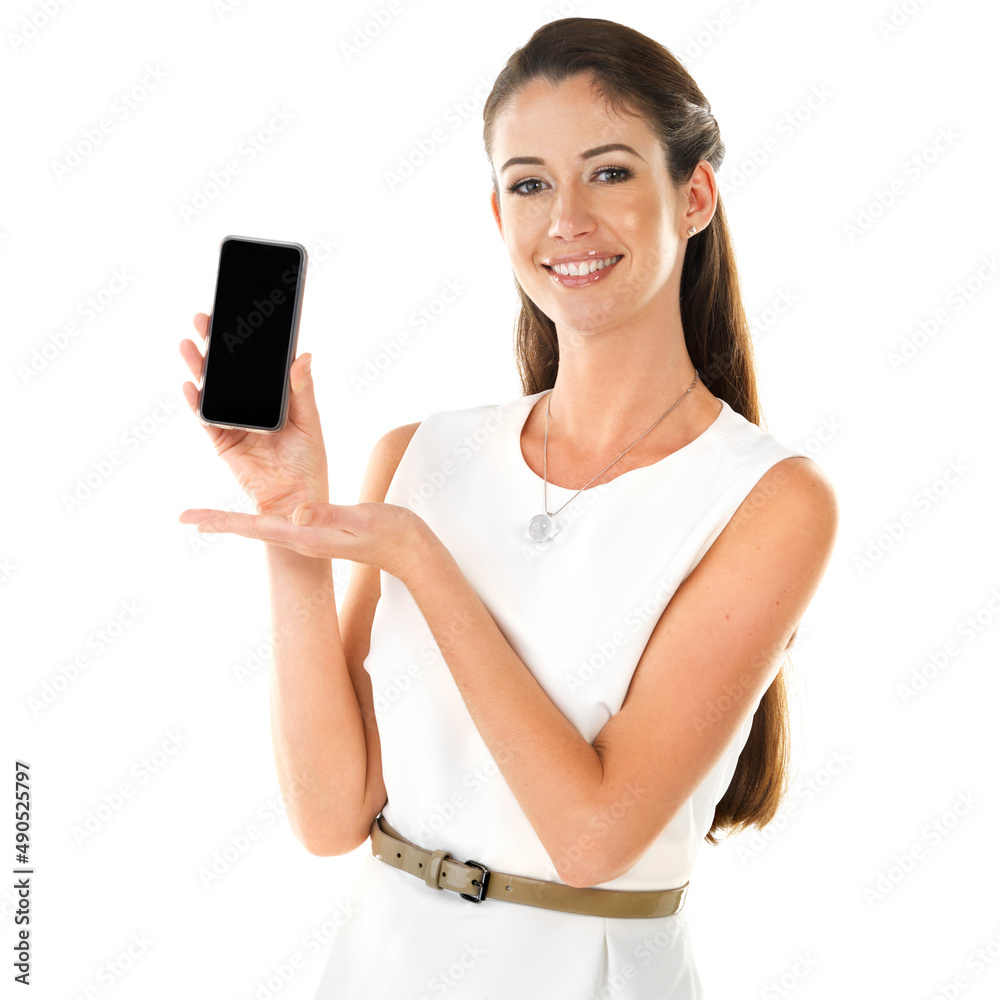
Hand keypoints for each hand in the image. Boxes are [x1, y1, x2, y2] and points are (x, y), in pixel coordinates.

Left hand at [178, 500, 429, 581]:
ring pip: (260, 528)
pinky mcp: (316, 531)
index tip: (191, 521)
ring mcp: (308, 537)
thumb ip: (329, 517)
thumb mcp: (360, 520)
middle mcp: (301, 538)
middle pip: (249, 529)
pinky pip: (278, 524)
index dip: (222, 522)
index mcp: (306, 535)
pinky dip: (257, 517)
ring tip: (207, 517)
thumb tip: (297, 514)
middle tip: (185, 518)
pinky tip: (251, 514)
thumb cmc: (389, 534)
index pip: (255, 527)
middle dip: (218, 522)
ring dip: (233, 521)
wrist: (408, 550)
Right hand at [179, 312, 328, 515]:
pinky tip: (189, 385)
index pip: (260, 363)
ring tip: (189, 344)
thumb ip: (302, 390)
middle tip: (205, 318)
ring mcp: (235, 420)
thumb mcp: (309, 422)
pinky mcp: (222, 440)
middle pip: (231, 371)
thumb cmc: (308, 462)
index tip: (237, 314)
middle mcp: (253, 404)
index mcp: (276, 397)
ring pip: (213, 389)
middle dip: (216, 345)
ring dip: (200, 367)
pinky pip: (205, 418)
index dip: (247, 340)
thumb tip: (303, 355)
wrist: (294, 500)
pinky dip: (195, 402)